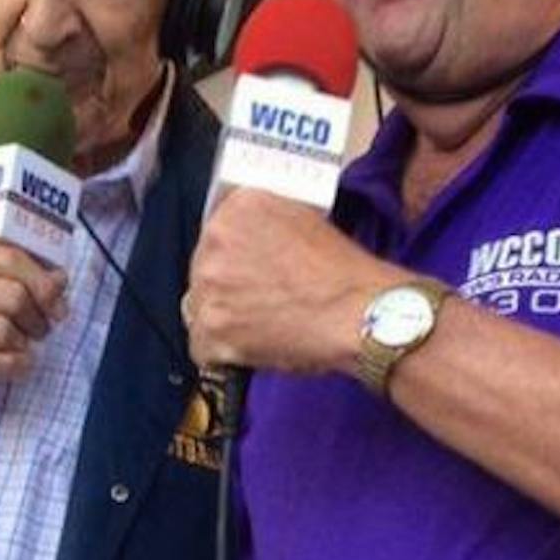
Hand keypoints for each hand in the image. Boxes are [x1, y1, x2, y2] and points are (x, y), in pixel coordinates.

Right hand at [0, 233, 66, 403]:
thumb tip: (57, 279)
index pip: (11, 258)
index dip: (44, 282)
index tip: (58, 302)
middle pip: (12, 295)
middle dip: (37, 318)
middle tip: (41, 331)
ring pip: (1, 328)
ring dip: (23, 345)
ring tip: (23, 350)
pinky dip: (8, 367)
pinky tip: (16, 368)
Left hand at [185, 189, 399, 374]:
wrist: (360, 314)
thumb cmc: (344, 276)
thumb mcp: (307, 220)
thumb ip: (269, 223)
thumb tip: (254, 238)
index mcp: (241, 206)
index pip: (217, 230)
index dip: (234, 255)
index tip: (247, 268)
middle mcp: (217, 239)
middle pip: (204, 268)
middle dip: (227, 286)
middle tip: (259, 300)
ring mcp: (209, 285)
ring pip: (199, 307)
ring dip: (224, 318)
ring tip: (261, 325)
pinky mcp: (210, 329)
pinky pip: (203, 346)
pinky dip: (224, 353)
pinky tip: (253, 348)